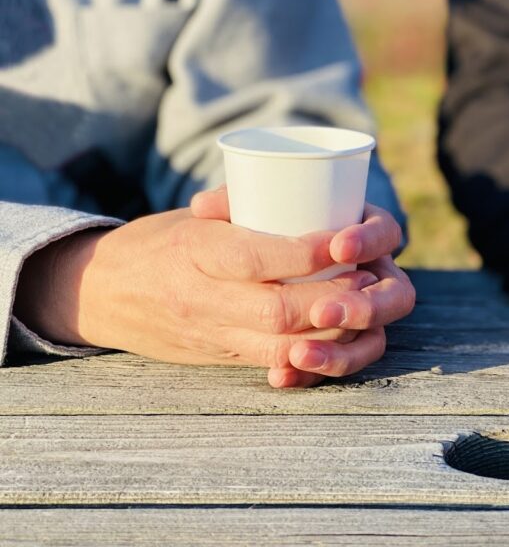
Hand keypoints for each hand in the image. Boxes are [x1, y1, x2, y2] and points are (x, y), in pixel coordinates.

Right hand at [15, 192, 412, 388]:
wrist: (101, 293)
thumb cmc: (162, 241)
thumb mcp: (195, 215)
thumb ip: (245, 204)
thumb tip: (304, 183)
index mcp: (194, 250)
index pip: (255, 256)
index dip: (305, 253)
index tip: (342, 241)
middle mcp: (201, 296)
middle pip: (275, 308)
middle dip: (331, 300)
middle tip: (368, 280)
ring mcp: (211, 332)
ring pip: (280, 345)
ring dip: (331, 334)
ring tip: (365, 312)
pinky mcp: (221, 356)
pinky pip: (271, 364)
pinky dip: (312, 359)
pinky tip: (343, 342)